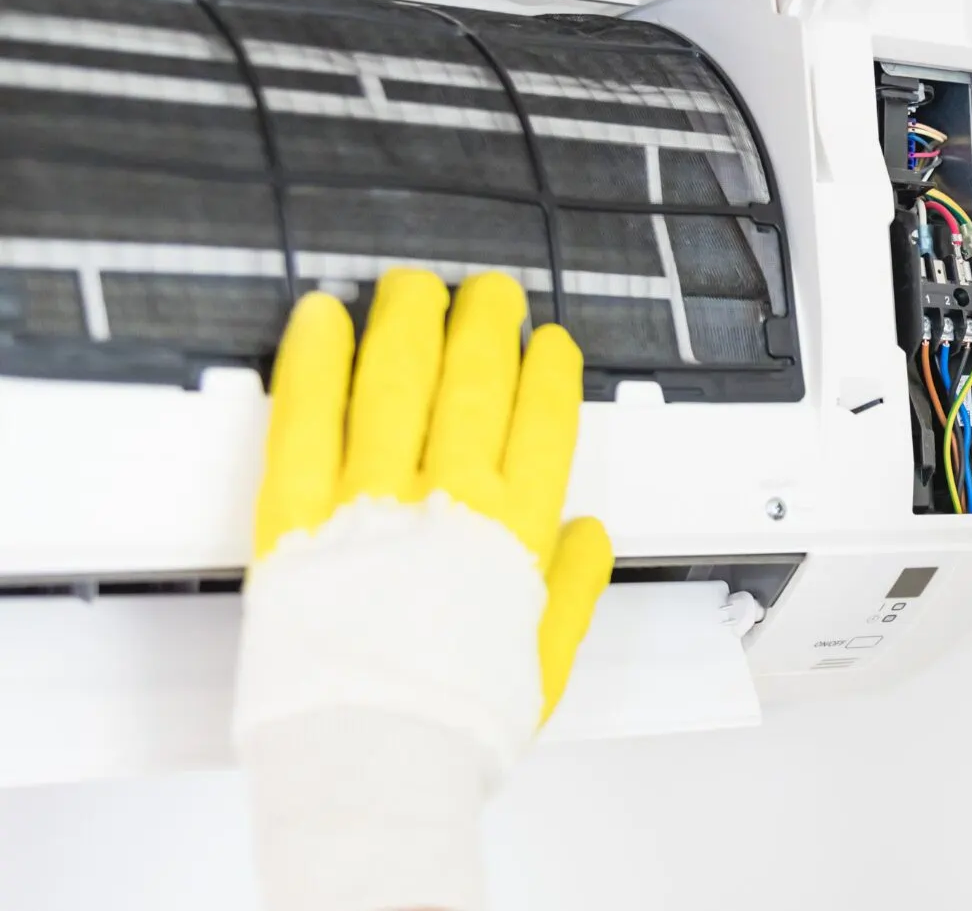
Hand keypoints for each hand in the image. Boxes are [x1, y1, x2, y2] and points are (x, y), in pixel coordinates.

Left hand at [234, 270, 613, 910]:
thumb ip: (571, 589)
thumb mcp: (544, 663)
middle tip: (488, 295)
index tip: (548, 345)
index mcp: (514, 534)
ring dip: (410, 322)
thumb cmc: (454, 727)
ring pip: (397, 380)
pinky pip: (306, 418)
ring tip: (415, 288)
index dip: (548, 370)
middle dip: (486, 325)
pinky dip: (315, 361)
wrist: (372, 766)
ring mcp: (372, 502)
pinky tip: (323, 319)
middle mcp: (449, 503)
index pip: (543, 420)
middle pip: (473, 381)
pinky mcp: (298, 518)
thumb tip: (590, 538)